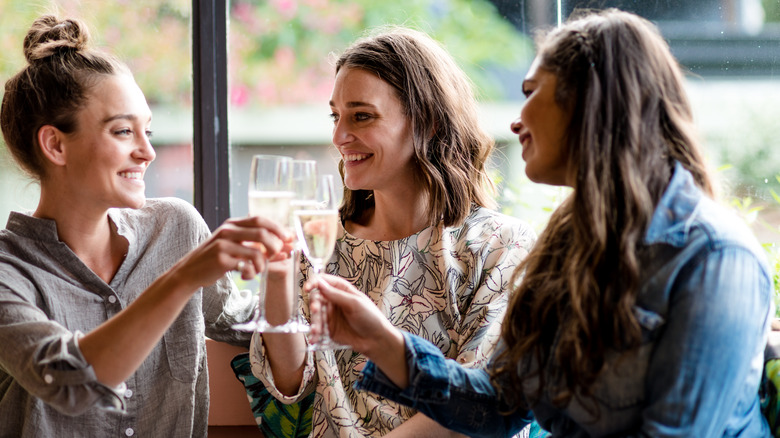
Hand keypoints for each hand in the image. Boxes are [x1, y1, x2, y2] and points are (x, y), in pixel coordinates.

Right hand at [170, 216, 292, 289]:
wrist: (189, 272)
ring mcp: (223, 244)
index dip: (278, 228)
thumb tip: (287, 248)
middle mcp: (227, 230)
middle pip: (262, 233)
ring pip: (257, 252)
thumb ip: (258, 245)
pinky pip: (247, 265)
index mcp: (232, 224)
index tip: (289, 238)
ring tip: (256, 270)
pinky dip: (251, 273)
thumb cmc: (216, 259)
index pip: (260, 220)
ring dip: (263, 264)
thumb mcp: (235, 246)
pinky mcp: (220, 259)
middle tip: (276, 257)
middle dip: (275, 246)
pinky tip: (246, 275)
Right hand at [308, 274, 401, 357]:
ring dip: (314, 322)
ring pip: (315, 315)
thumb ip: (336, 294)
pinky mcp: (329, 329)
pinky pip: (318, 329)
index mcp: (342, 290)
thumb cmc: (371, 317)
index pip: (324, 281)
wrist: (376, 340)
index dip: (314, 282)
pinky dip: (314, 333)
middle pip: (316, 298)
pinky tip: (314, 338)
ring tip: (316, 331)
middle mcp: (334, 301)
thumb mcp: (355, 303)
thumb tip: (320, 283)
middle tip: (316, 310)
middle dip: (314, 305)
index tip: (308, 288)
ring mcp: (330, 315)